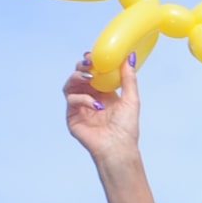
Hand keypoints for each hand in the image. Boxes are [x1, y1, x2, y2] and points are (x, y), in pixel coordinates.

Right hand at [63, 53, 142, 169]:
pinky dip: (83, 99)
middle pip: (79, 76)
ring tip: (89, 77)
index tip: (94, 55)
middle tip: (89, 62)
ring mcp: (79, 107)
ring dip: (78, 77)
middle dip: (82, 66)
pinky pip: (71, 100)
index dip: (92, 62)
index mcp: (103, 93)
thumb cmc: (126, 128)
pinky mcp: (72, 117)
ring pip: (70, 85)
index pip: (93, 73)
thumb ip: (128, 78)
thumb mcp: (131, 98)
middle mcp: (89, 98)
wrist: (118, 148)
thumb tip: (130, 56)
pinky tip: (96, 105)